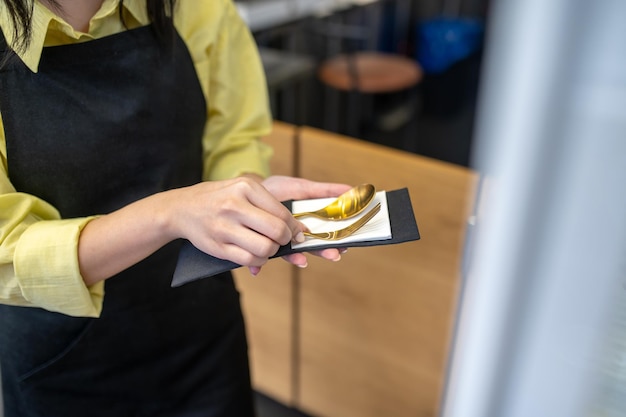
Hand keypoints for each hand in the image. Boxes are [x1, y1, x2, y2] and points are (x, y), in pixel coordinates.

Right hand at [166, 177, 304, 268]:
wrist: (182, 208)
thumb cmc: (219, 198)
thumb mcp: (242, 189)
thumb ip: (269, 205)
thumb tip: (299, 229)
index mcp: (245, 188)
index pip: (282, 213)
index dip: (294, 227)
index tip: (297, 233)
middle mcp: (235, 206)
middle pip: (277, 231)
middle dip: (286, 240)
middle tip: (284, 241)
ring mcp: (225, 227)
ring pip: (265, 249)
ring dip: (272, 252)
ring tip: (267, 246)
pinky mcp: (218, 246)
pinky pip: (250, 261)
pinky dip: (259, 261)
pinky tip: (256, 254)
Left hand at [246, 176, 352, 274]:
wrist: (250, 191)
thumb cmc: (278, 190)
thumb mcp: (303, 188)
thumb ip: (324, 191)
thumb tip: (350, 190)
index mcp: (308, 224)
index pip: (325, 236)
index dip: (335, 242)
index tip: (345, 246)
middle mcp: (295, 236)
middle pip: (313, 246)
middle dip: (323, 251)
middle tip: (334, 255)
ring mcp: (280, 241)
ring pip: (291, 252)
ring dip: (298, 258)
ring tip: (303, 261)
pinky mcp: (263, 242)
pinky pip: (263, 257)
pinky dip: (259, 264)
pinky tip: (257, 269)